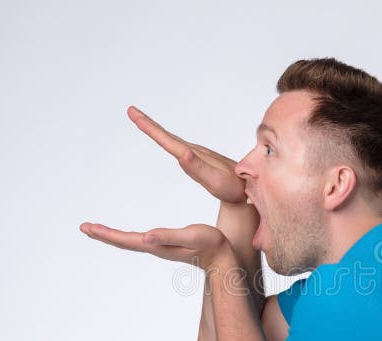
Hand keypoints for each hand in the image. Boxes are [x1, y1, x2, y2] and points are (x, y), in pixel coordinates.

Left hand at [79, 221, 231, 272]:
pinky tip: (130, 234)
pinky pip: (141, 240)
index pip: (125, 240)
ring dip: (113, 236)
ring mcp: (161, 247)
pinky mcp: (167, 245)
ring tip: (99, 230)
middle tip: (85, 227)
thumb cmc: (212, 245)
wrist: (225, 258)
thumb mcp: (191, 237)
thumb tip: (145, 236)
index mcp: (157, 245)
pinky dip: (128, 236)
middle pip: (123, 242)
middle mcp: (155, 247)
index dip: (106, 234)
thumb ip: (168, 237)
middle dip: (104, 235)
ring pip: (131, 242)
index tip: (87, 227)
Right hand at [127, 106, 246, 203]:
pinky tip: (169, 142)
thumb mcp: (214, 180)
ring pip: (172, 140)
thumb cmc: (232, 188)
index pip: (166, 139)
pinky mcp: (201, 161)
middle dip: (148, 124)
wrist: (250, 188)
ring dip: (156, 131)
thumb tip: (181, 153)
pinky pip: (180, 147)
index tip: (133, 113)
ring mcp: (197, 155)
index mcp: (192, 154)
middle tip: (131, 111)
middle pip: (166, 135)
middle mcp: (194, 151)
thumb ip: (197, 167)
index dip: (149, 127)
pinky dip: (168, 141)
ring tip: (142, 121)